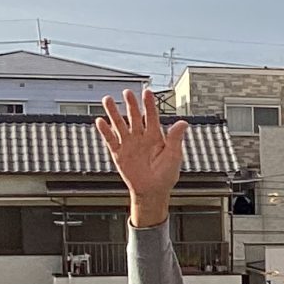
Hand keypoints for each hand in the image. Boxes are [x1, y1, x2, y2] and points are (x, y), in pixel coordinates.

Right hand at [96, 89, 187, 224]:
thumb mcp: (174, 155)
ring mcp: (129, 144)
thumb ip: (176, 138)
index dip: (149, 104)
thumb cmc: (166, 174)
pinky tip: (100, 121)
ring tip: (107, 100)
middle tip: (127, 92)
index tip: (146, 92)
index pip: (152, 116)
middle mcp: (141, 137)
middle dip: (131, 105)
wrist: (153, 191)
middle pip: (135, 117)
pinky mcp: (119, 153)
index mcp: (156, 136)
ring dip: (114, 113)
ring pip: (120, 125)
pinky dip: (105, 131)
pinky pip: (111, 140)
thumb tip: (183, 122)